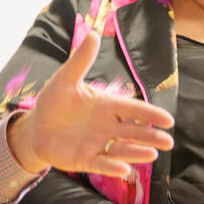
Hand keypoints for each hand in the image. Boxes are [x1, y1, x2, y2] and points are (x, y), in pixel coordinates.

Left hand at [6, 32, 173, 176]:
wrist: (35, 127)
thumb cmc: (53, 102)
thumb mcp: (65, 79)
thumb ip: (80, 61)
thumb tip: (94, 34)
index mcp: (107, 106)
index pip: (132, 109)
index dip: (149, 114)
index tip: (168, 120)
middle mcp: (107, 126)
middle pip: (134, 132)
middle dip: (150, 136)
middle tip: (168, 141)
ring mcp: (99, 144)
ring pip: (122, 149)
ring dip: (137, 153)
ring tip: (152, 154)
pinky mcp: (86, 159)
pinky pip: (101, 164)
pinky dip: (112, 167)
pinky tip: (124, 170)